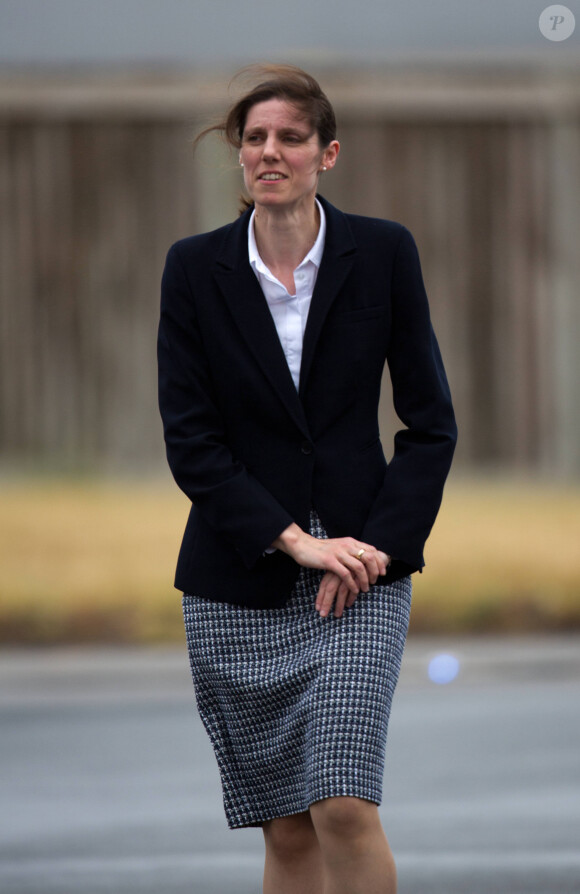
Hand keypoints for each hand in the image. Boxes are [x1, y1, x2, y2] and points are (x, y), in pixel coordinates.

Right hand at [272, 524, 388, 611]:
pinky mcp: (330, 562)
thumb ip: (350, 551)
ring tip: (366, 589)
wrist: (302, 545)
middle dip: (375, 571)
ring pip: (359, 567)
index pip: (371, 550)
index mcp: (350, 542)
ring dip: (365, 580)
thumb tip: (361, 559)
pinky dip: (353, 583)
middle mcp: (347, 546)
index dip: (379, 562)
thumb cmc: (320, 549)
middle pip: (369, 558)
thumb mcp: (339, 546)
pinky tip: (355, 590)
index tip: (382, 573)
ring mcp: (338, 553)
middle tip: (375, 582)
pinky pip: (346, 574)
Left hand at [316, 548, 389, 617]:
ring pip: (342, 590)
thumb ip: (337, 581)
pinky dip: (351, 598)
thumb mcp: (345, 572)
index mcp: (334, 569)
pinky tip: (348, 605)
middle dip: (326, 603)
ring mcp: (350, 572)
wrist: (372, 555)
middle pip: (330, 588)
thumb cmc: (356, 566)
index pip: (324, 584)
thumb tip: (327, 596)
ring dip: (339, 604)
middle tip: (322, 615)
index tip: (317, 608)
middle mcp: (341, 570)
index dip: (320, 597)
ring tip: (337, 615)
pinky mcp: (360, 575)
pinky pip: (354, 589)